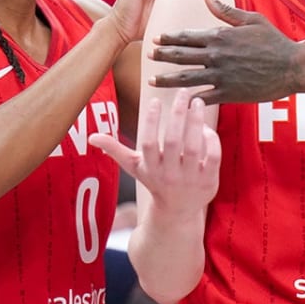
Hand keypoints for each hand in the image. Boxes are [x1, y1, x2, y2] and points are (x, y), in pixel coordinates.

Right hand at [89, 89, 219, 214]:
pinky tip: (207, 126)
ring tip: (197, 102)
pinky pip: (213, 157)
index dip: (151, 121)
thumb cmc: (155, 181)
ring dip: (196, 122)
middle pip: (173, 141)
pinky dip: (212, 140)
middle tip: (182, 92)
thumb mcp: (135, 167)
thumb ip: (116, 150)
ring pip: (194, 147)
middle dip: (178, 114)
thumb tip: (91, 137)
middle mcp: (169, 174)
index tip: (155, 100)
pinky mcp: (209, 181)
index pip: (148, 142)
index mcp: (150, 168)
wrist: (177, 211)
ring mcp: (190, 179)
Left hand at [149, 0, 302, 103]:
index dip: (169, 38)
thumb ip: (225, 10)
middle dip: (161, 56)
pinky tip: (177, 102)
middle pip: (181, 56)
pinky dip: (189, 100)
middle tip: (147, 56)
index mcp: (220, 36)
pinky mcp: (229, 93)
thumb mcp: (251, 19)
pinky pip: (204, 97)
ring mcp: (221, 75)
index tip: (155, 39)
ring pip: (186, 78)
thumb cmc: (274, 41)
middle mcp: (216, 55)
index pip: (187, 36)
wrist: (292, 67)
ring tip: (152, 81)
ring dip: (167, 79)